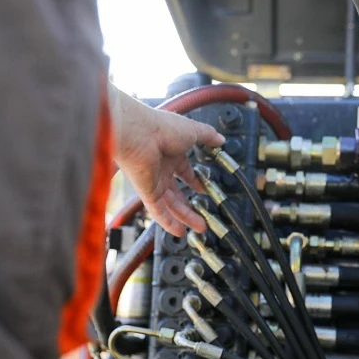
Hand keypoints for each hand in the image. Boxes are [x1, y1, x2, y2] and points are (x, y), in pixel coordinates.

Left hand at [113, 92, 224, 235]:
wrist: (137, 131)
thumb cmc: (160, 126)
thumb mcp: (193, 130)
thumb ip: (208, 136)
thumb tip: (220, 139)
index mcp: (171, 153)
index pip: (184, 172)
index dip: (194, 182)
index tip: (203, 190)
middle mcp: (161, 168)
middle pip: (177, 193)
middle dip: (190, 206)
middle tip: (203, 217)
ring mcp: (153, 181)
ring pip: (170, 205)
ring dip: (185, 217)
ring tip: (200, 228)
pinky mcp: (146, 191)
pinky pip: (157, 211)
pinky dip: (168, 222)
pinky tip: (179, 231)